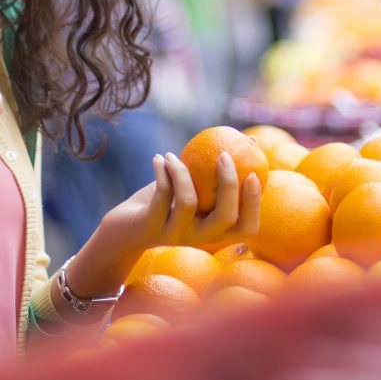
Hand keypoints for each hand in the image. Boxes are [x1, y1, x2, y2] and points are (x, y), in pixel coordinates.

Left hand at [64, 151, 260, 297]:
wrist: (125, 228)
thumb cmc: (167, 201)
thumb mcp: (194, 186)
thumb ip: (216, 170)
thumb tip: (252, 141)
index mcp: (215, 232)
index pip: (247, 227)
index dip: (254, 203)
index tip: (253, 174)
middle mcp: (200, 239)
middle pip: (225, 217)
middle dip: (228, 184)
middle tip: (224, 154)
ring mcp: (176, 235)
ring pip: (188, 202)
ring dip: (182, 172)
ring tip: (174, 156)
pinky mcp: (152, 228)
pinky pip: (162, 195)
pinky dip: (163, 172)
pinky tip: (159, 158)